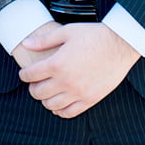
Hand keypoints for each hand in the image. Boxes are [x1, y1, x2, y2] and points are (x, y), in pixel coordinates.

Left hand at [17, 23, 139, 117]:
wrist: (120, 45)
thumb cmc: (94, 36)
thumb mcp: (66, 32)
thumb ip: (44, 40)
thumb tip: (26, 43)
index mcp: (57, 63)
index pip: (31, 75)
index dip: (24, 75)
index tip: (24, 73)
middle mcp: (66, 81)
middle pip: (38, 93)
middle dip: (33, 87)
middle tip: (34, 82)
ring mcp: (78, 93)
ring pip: (51, 105)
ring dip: (45, 100)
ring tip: (47, 92)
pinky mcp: (90, 100)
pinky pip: (69, 113)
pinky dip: (60, 110)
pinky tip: (59, 104)